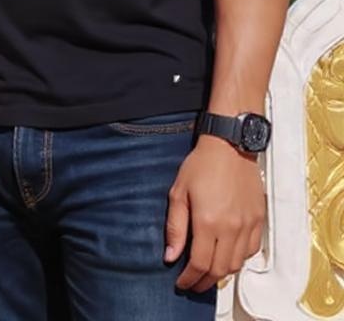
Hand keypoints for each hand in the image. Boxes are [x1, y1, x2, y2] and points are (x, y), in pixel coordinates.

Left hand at [165, 135, 264, 292]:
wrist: (229, 146)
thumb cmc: (201, 165)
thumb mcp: (179, 192)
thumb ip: (175, 227)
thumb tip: (171, 256)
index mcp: (208, 221)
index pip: (200, 263)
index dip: (190, 278)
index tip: (181, 283)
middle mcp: (231, 228)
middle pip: (220, 269)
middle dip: (204, 281)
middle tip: (193, 284)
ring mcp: (248, 225)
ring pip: (237, 264)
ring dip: (222, 274)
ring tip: (208, 273)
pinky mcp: (259, 220)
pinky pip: (251, 251)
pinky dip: (239, 260)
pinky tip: (228, 256)